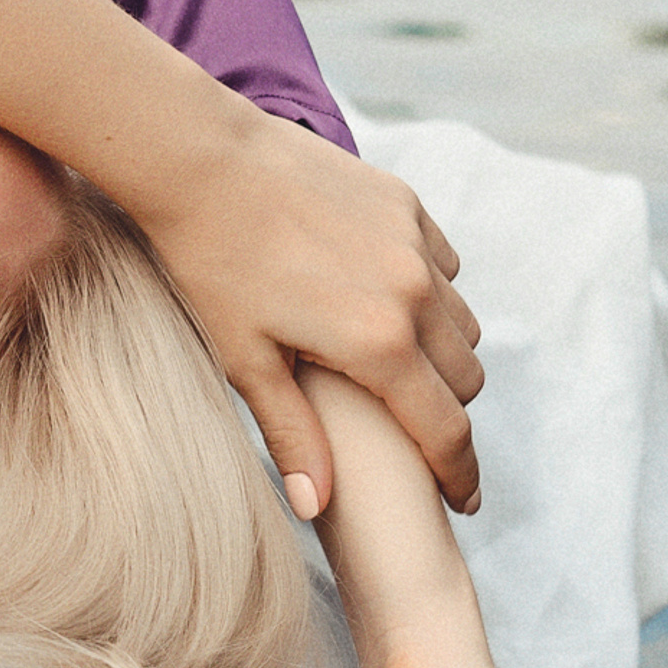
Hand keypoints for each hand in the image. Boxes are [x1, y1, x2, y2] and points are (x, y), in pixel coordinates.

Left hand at [138, 109, 483, 517]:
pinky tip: (382, 298)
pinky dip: (428, 293)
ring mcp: (414, 243)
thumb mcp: (244, 358)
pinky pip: (444, 266)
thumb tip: (318, 506)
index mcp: (378, 343)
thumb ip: (292, 432)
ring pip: (461, 322)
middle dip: (445, 412)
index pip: (444, 430)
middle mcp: (413, 292)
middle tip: (409, 430)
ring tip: (390, 365)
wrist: (202, 161)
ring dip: (440, 352)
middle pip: (465, 379)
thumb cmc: (211, 264)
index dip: (459, 476)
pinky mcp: (406, 204)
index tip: (464, 504)